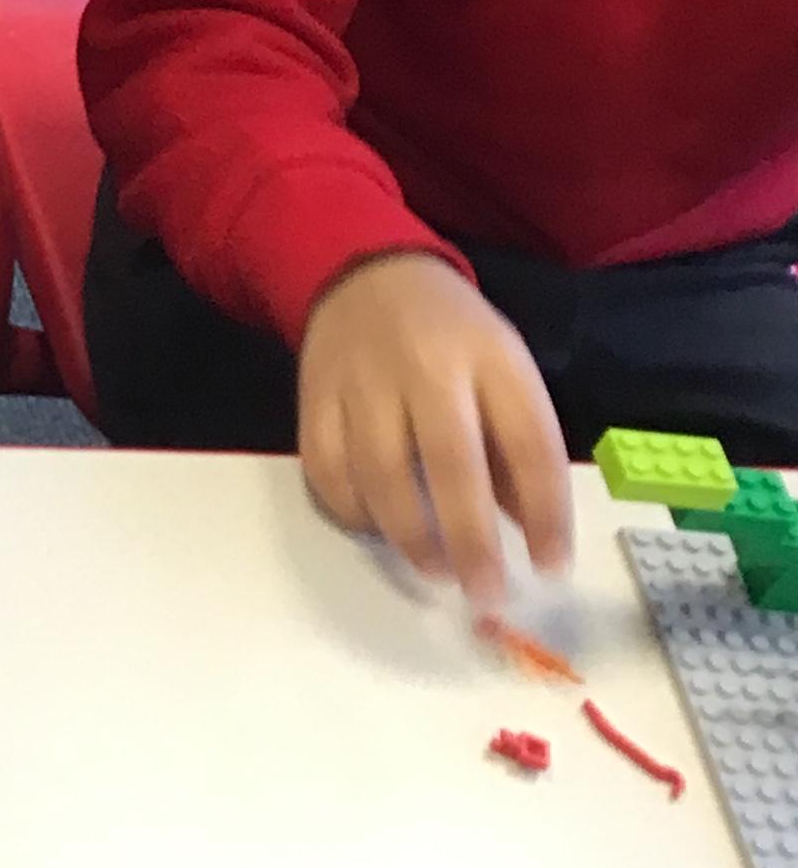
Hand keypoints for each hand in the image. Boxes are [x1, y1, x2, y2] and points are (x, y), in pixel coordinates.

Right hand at [298, 253, 572, 610]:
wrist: (364, 275)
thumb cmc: (451, 336)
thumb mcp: (504, 369)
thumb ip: (516, 447)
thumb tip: (530, 535)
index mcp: (490, 357)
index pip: (528, 440)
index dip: (546, 511)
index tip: (551, 567)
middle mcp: (426, 366)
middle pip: (450, 461)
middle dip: (472, 539)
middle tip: (487, 593)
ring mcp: (362, 382)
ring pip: (381, 472)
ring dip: (411, 536)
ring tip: (436, 573)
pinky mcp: (315, 399)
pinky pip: (327, 469)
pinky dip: (353, 512)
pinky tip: (378, 531)